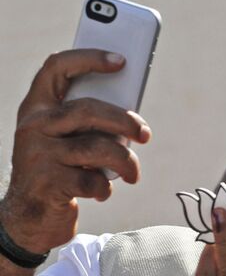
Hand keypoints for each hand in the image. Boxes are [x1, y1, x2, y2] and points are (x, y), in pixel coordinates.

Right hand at [0, 49, 150, 256]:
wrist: (30, 216)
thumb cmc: (62, 167)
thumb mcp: (68, 139)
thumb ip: (90, 122)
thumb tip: (132, 118)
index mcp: (37, 106)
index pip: (57, 67)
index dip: (89, 58)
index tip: (121, 61)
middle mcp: (33, 126)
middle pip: (87, 110)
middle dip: (124, 121)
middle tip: (145, 134)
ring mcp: (36, 154)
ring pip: (95, 147)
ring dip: (124, 161)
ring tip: (133, 173)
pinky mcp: (45, 184)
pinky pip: (90, 180)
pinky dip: (104, 187)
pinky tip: (103, 191)